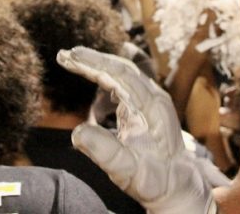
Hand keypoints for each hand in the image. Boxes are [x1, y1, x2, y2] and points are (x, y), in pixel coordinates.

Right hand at [58, 47, 218, 213]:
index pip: (120, 75)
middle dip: (90, 59)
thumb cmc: (155, 180)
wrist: (177, 185)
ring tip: (70, 61)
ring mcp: (150, 99)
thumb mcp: (128, 170)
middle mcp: (153, 97)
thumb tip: (77, 132)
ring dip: (96, 65)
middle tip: (63, 55)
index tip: (70, 57)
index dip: (94, 63)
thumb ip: (104, 151)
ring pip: (121, 72)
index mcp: (152, 107)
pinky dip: (103, 75)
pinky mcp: (144, 104)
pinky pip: (122, 81)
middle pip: (119, 68)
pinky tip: (89, 73)